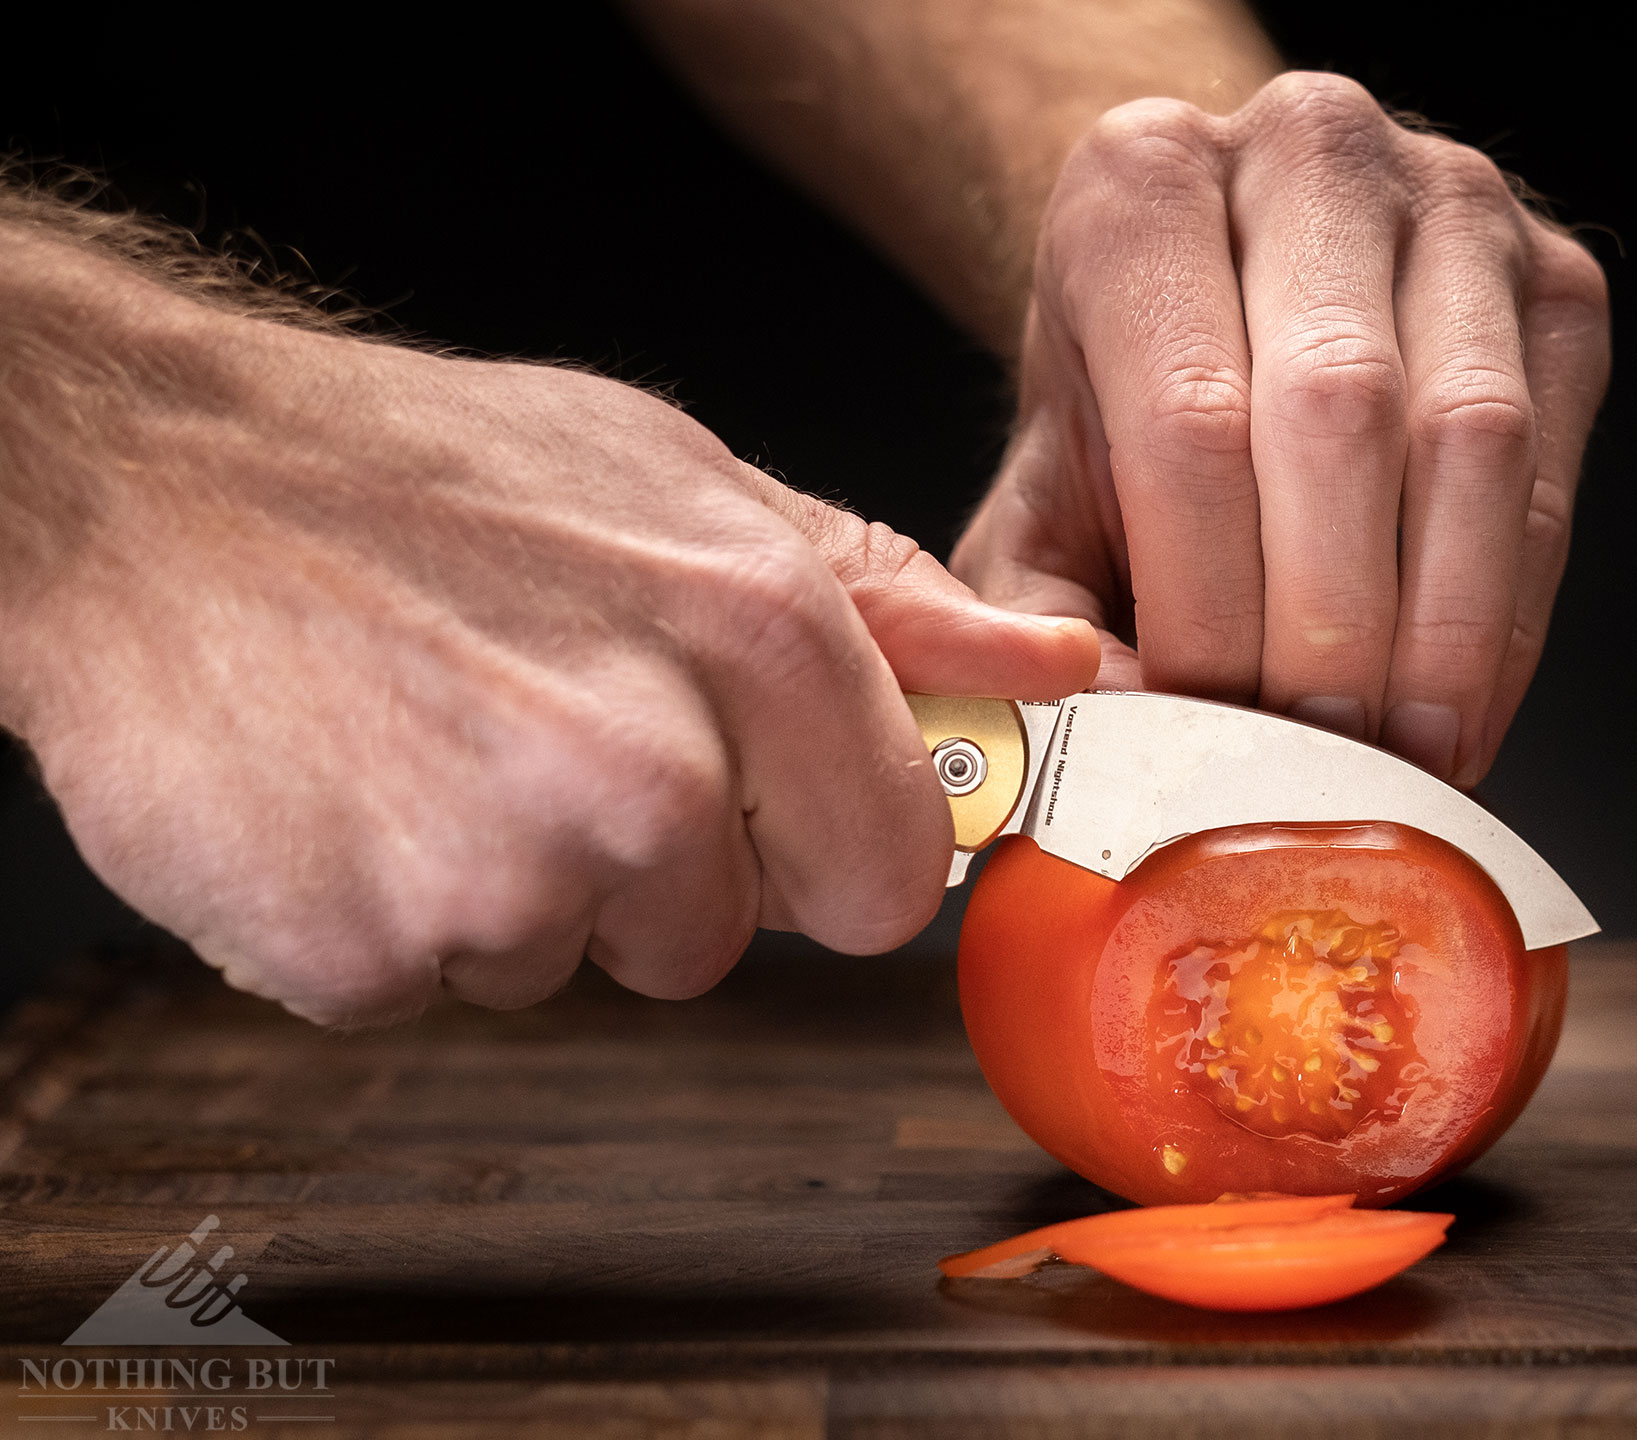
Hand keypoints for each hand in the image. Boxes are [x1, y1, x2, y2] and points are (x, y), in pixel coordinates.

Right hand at [0, 270, 1097, 1024]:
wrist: (140, 485)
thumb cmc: (419, 474)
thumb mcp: (676, 481)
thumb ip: (882, 598)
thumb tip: (1054, 667)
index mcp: (752, 633)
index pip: (895, 873)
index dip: (831, 856)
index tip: (771, 816)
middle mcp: (646, 765)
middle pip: (723, 939)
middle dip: (659, 873)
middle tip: (544, 740)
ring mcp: (504, 873)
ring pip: (574, 963)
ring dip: (518, 887)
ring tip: (433, 744)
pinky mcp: (370, 952)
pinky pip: (439, 986)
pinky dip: (399, 918)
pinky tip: (353, 793)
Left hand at [951, 72, 1609, 785]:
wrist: (1200, 294)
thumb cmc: (1117, 406)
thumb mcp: (1033, 498)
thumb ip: (1028, 618)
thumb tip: (1118, 731)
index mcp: (1140, 191)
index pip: (1191, 418)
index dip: (1210, 601)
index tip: (1206, 722)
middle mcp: (1304, 156)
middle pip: (1340, 412)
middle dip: (1328, 625)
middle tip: (1304, 758)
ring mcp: (1451, 205)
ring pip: (1470, 434)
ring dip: (1436, 631)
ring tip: (1390, 755)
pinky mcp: (1553, 283)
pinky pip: (1552, 472)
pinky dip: (1506, 617)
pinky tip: (1455, 709)